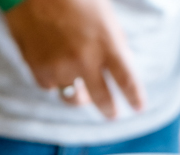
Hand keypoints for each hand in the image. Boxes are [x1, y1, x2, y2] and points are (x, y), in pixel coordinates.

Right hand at [4, 0, 142, 117]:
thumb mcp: (102, 15)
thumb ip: (112, 42)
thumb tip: (119, 68)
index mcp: (106, 43)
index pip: (127, 79)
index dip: (134, 97)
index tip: (139, 107)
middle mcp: (84, 60)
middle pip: (102, 98)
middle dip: (109, 110)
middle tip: (112, 114)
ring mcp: (61, 69)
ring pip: (74, 97)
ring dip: (79, 95)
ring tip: (80, 89)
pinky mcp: (40, 72)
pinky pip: (52, 87)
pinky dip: (55, 80)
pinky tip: (54, 65)